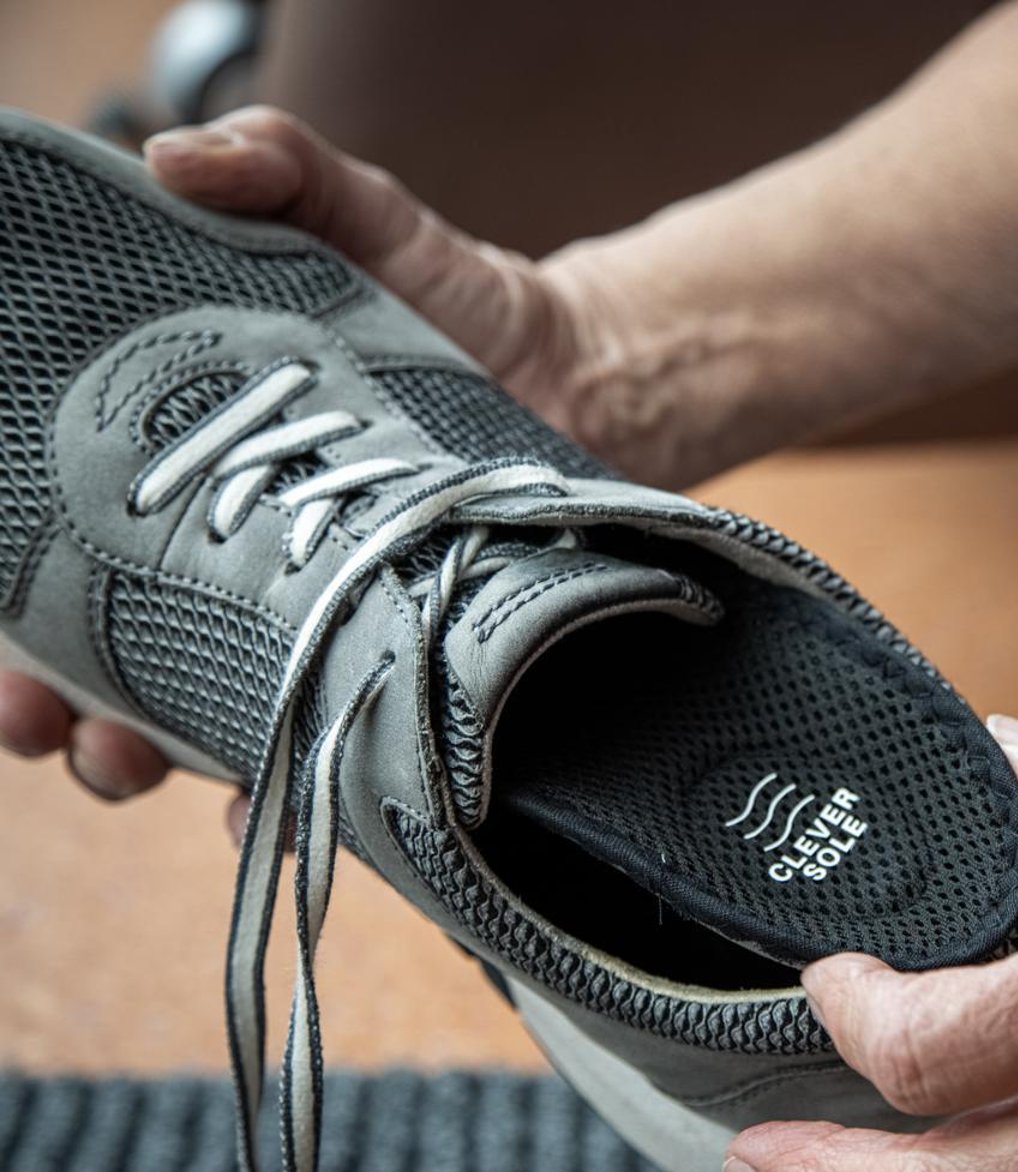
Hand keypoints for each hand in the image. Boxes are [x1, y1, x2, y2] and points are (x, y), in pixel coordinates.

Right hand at [1, 105, 625, 795]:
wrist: (589, 379)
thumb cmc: (459, 302)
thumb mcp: (366, 220)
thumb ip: (281, 175)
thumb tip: (173, 156)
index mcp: (190, 471)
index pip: (57, 550)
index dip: (5, 608)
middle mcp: (232, 559)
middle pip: (97, 656)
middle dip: (48, 704)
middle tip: (43, 721)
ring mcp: (309, 623)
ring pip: (190, 721)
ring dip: (136, 758)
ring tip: (130, 761)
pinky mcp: (394, 664)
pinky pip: (325, 753)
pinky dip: (277, 790)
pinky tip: (255, 798)